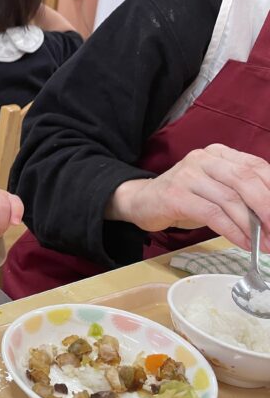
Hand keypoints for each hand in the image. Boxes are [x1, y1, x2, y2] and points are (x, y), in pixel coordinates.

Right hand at [107, 144, 269, 251]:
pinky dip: (232, 231)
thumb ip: (241, 193)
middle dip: (268, 209)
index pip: (257, 167)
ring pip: (230, 199)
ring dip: (252, 226)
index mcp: (219, 154)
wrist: (141, 202)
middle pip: (246, 181)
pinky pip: (211, 214)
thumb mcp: (215, 189)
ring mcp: (188, 175)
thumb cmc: (183, 198)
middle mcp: (204, 159)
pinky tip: (242, 243)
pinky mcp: (175, 195)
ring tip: (264, 244)